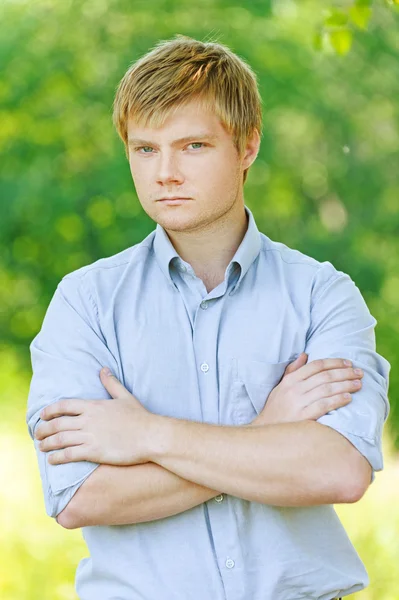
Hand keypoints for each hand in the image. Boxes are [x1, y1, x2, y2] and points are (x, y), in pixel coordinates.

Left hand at [34, 368, 156, 465]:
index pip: (64, 405)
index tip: (42, 416)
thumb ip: (111, 383)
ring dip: (47, 443)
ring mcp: (90, 436)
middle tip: (37, 434)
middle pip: (57, 423)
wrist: (151, 436)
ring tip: (41, 446)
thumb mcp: (125, 396)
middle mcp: (88, 420)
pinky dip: (57, 457)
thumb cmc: (140, 417)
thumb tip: (103, 369)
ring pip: (60, 439)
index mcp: (93, 406)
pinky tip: (52, 459)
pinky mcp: (93, 452)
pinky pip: (69, 454)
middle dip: (43, 429)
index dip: (50, 411)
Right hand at [249, 353, 363, 425]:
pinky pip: (324, 405)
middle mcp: (295, 389)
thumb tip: (305, 355)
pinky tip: (348, 398)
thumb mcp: (280, 386)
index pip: (316, 366)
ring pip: (327, 389)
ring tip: (358, 384)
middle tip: (359, 373)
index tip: (348, 363)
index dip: (334, 362)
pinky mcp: (303, 417)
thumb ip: (293, 370)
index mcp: (290, 380)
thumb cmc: (275, 408)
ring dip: (345, 385)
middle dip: (345, 373)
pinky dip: (337, 400)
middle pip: (325, 376)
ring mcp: (298, 403)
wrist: (266, 431)